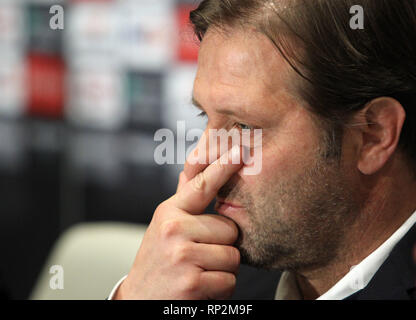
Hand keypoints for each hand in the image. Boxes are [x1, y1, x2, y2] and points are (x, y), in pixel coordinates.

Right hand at [114, 144, 243, 298]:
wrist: (139, 299)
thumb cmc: (157, 260)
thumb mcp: (163, 226)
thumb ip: (182, 202)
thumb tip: (190, 170)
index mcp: (169, 212)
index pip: (201, 186)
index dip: (223, 167)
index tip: (241, 151)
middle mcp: (174, 229)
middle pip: (229, 230)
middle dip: (222, 246)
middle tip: (200, 256)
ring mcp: (182, 256)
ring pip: (232, 257)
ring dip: (222, 270)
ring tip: (199, 272)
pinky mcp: (192, 283)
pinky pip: (229, 281)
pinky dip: (220, 290)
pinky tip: (201, 288)